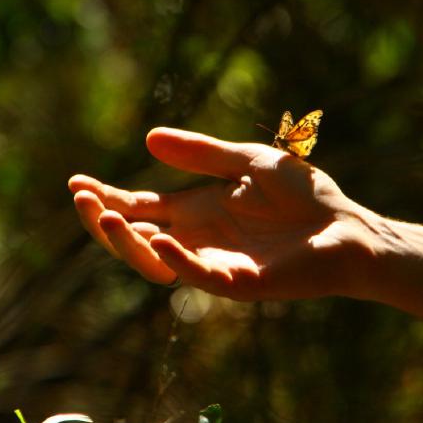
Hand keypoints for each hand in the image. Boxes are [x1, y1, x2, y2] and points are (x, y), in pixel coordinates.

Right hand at [68, 128, 378, 300]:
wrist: (347, 227)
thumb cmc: (302, 195)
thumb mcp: (244, 161)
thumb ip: (200, 153)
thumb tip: (147, 139)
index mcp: (195, 212)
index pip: (138, 207)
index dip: (106, 198)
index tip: (75, 182)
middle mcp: (197, 240)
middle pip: (135, 238)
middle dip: (104, 222)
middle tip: (83, 199)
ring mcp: (215, 263)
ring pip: (157, 263)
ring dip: (129, 244)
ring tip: (111, 217)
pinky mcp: (240, 282)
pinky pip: (200, 275)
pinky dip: (177, 260)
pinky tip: (159, 238)